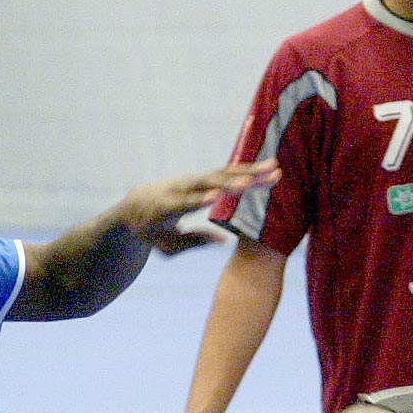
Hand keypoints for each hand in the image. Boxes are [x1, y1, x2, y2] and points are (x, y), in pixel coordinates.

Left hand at [114, 160, 279, 256]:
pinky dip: (246, 170)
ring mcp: (193, 180)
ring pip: (222, 175)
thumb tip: (223, 238)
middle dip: (229, 183)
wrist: (138, 204)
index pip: (184, 203)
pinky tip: (269, 167)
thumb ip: (192, 242)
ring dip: (248, 172)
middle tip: (250, 182)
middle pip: (208, 184)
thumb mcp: (166, 245)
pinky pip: (226, 173)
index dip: (199, 200)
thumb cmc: (152, 231)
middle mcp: (181, 188)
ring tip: (274, 169)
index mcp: (165, 207)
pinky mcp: (204, 178)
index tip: (215, 197)